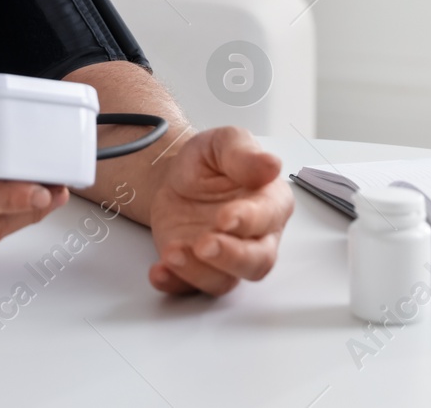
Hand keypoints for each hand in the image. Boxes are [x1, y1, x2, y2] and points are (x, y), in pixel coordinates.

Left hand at [145, 127, 291, 295]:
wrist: (175, 176)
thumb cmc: (209, 161)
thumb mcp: (224, 142)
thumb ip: (244, 153)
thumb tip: (270, 164)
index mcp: (269, 202)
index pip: (269, 218)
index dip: (249, 220)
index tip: (226, 217)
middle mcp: (255, 237)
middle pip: (257, 261)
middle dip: (231, 257)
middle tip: (203, 244)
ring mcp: (226, 257)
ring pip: (225, 280)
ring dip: (198, 272)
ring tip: (172, 252)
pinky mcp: (198, 268)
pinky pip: (191, 288)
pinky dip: (175, 284)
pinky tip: (159, 272)